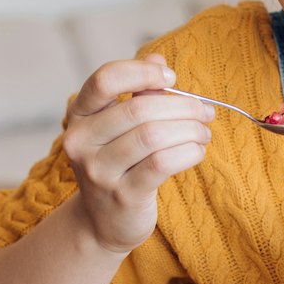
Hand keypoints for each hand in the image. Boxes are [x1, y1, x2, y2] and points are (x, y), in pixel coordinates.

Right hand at [61, 54, 214, 254]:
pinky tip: (197, 150)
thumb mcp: (119, 125)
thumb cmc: (119, 163)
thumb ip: (137, 91)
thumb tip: (158, 61)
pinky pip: (162, 163)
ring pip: (153, 136)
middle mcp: (81, 141)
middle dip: (181, 106)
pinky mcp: (123, 195)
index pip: (105, 80)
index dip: (142, 72)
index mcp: (79, 115)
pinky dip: (188, 151)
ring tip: (203, 131)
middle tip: (204, 111)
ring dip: (190, 129)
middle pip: (138, 109)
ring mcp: (99, 171)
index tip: (170, 78)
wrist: (103, 222)